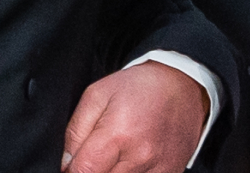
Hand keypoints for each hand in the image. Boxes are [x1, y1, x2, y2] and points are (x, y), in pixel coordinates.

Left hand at [62, 61, 208, 172]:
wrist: (181, 85)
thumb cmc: (138, 87)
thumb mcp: (97, 94)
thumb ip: (76, 131)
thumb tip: (67, 165)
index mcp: (118, 134)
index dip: (72, 171)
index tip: (75, 165)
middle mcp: (139, 157)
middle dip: (94, 171)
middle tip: (97, 157)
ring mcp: (157, 170)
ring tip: (116, 155)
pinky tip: (132, 161)